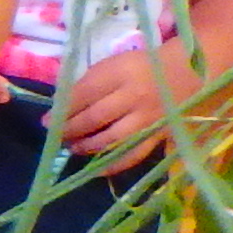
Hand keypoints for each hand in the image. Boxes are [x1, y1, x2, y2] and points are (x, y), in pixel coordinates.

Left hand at [57, 36, 206, 160]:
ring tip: (73, 148)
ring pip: (112, 139)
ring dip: (87, 147)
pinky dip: (115, 164)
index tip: (47, 120)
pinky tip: (98, 168)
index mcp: (120, 72)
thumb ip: (89, 83)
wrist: (185, 71)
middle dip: (71, 130)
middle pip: (95, 118)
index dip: (63, 110)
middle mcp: (134, 96)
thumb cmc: (141, 66)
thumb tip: (61, 107)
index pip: (84, 94)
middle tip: (57, 136)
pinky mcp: (159, 134)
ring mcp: (148, 118)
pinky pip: (135, 154)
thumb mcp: (114, 64)